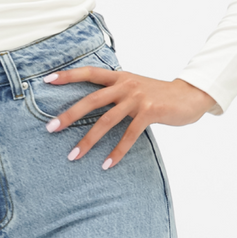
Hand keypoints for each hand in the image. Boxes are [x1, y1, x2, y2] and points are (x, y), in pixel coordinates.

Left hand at [45, 69, 215, 167]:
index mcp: (120, 77)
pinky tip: (106, 164)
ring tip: (73, 156)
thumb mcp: (135, 86)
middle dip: (69, 115)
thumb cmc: (158, 95)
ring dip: (88, 140)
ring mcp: (137, 98)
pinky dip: (117, 152)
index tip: (47, 80)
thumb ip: (116, 91)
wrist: (190, 96)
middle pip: (91, 100)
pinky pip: (128, 135)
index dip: (68, 75)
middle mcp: (126, 85)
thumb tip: (92, 104)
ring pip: (106, 121)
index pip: (89, 73)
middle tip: (50, 128)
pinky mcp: (149, 112)